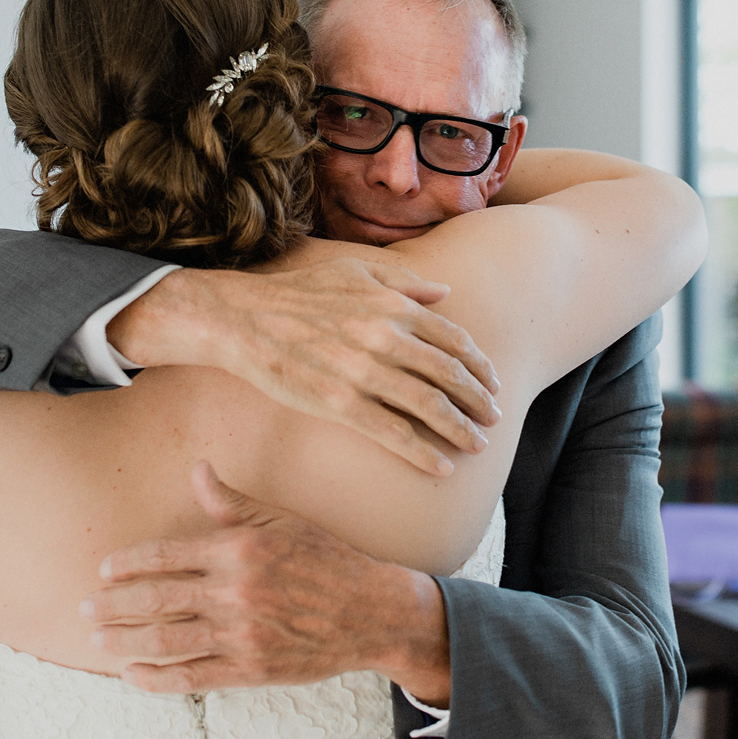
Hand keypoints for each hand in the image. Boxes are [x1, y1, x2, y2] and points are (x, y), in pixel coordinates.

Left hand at [83, 462, 452, 703]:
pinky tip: (132, 677)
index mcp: (239, 550)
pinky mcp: (250, 670)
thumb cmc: (325, 560)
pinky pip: (192, 677)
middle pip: (156, 599)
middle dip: (112, 605)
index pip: (166, 555)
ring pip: (166, 641)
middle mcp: (235, 592)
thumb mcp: (281, 522)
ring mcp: (241, 635)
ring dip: (124, 642)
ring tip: (97, 641)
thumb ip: (232, 503)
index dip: (128, 564)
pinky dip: (157, 680)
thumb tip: (198, 468)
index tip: (103, 569)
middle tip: (83, 609)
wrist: (370, 612)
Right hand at [107, 257, 499, 475]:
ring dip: (460, 430)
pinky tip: (441, 467)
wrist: (243, 320)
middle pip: (449, 375)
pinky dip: (423, 453)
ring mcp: (363, 373)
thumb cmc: (298, 294)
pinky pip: (393, 434)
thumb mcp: (354, 271)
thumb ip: (404, 281)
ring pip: (429, 407)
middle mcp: (385, 337)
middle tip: (494, 418)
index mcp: (392, 305)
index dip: (479, 365)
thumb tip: (444, 291)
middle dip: (479, 400)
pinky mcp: (340, 404)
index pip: (453, 340)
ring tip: (477, 445)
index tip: (493, 383)